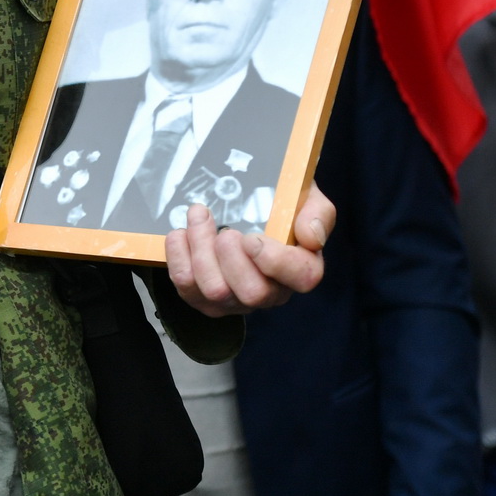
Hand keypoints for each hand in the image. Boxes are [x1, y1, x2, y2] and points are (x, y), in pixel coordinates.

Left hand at [166, 184, 333, 317]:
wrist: (239, 200)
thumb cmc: (275, 201)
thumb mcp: (304, 195)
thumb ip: (317, 213)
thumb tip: (311, 237)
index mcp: (300, 267)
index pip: (302, 279)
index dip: (276, 262)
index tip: (252, 237)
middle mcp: (270, 291)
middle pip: (253, 293)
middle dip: (231, 257)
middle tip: (224, 230)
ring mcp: (235, 299)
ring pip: (215, 291)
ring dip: (201, 249)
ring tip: (199, 218)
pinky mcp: (203, 298)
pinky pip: (186, 287)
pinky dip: (178, 256)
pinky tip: (181, 233)